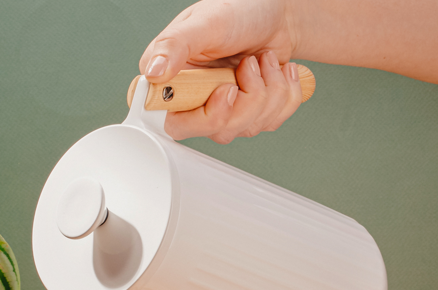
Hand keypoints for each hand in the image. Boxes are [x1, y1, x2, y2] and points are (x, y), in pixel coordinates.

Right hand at [139, 0, 303, 142]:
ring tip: (264, 61)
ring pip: (247, 127)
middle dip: (248, 98)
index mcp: (172, 82)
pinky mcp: (248, 115)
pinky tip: (275, 72)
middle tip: (249, 65)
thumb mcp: (205, 23)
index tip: (227, 89)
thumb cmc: (240, 11)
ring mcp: (222, 110)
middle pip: (217, 130)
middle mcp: (194, 101)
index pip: (175, 124)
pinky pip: (270, 123)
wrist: (278, 13)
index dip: (205, 117)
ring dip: (270, 91)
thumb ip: (174, 45)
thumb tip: (152, 74)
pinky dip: (285, 95)